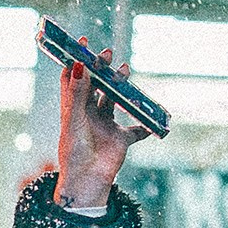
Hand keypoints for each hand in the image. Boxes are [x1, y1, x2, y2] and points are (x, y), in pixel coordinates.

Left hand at [54, 42, 151, 210]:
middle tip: (107, 54)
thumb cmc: (74, 154)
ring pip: (116, 100)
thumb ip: (77, 93)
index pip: (73, 80)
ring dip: (121, 87)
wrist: (86, 184)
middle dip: (102, 69)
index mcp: (74, 110)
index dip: (76, 61)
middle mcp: (89, 116)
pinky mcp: (121, 139)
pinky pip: (137, 129)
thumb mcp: (74, 121)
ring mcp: (106, 126)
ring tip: (124, 71)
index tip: (81, 43)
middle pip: (96, 86)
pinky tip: (154, 116)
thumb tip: (79, 64)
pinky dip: (147, 124)